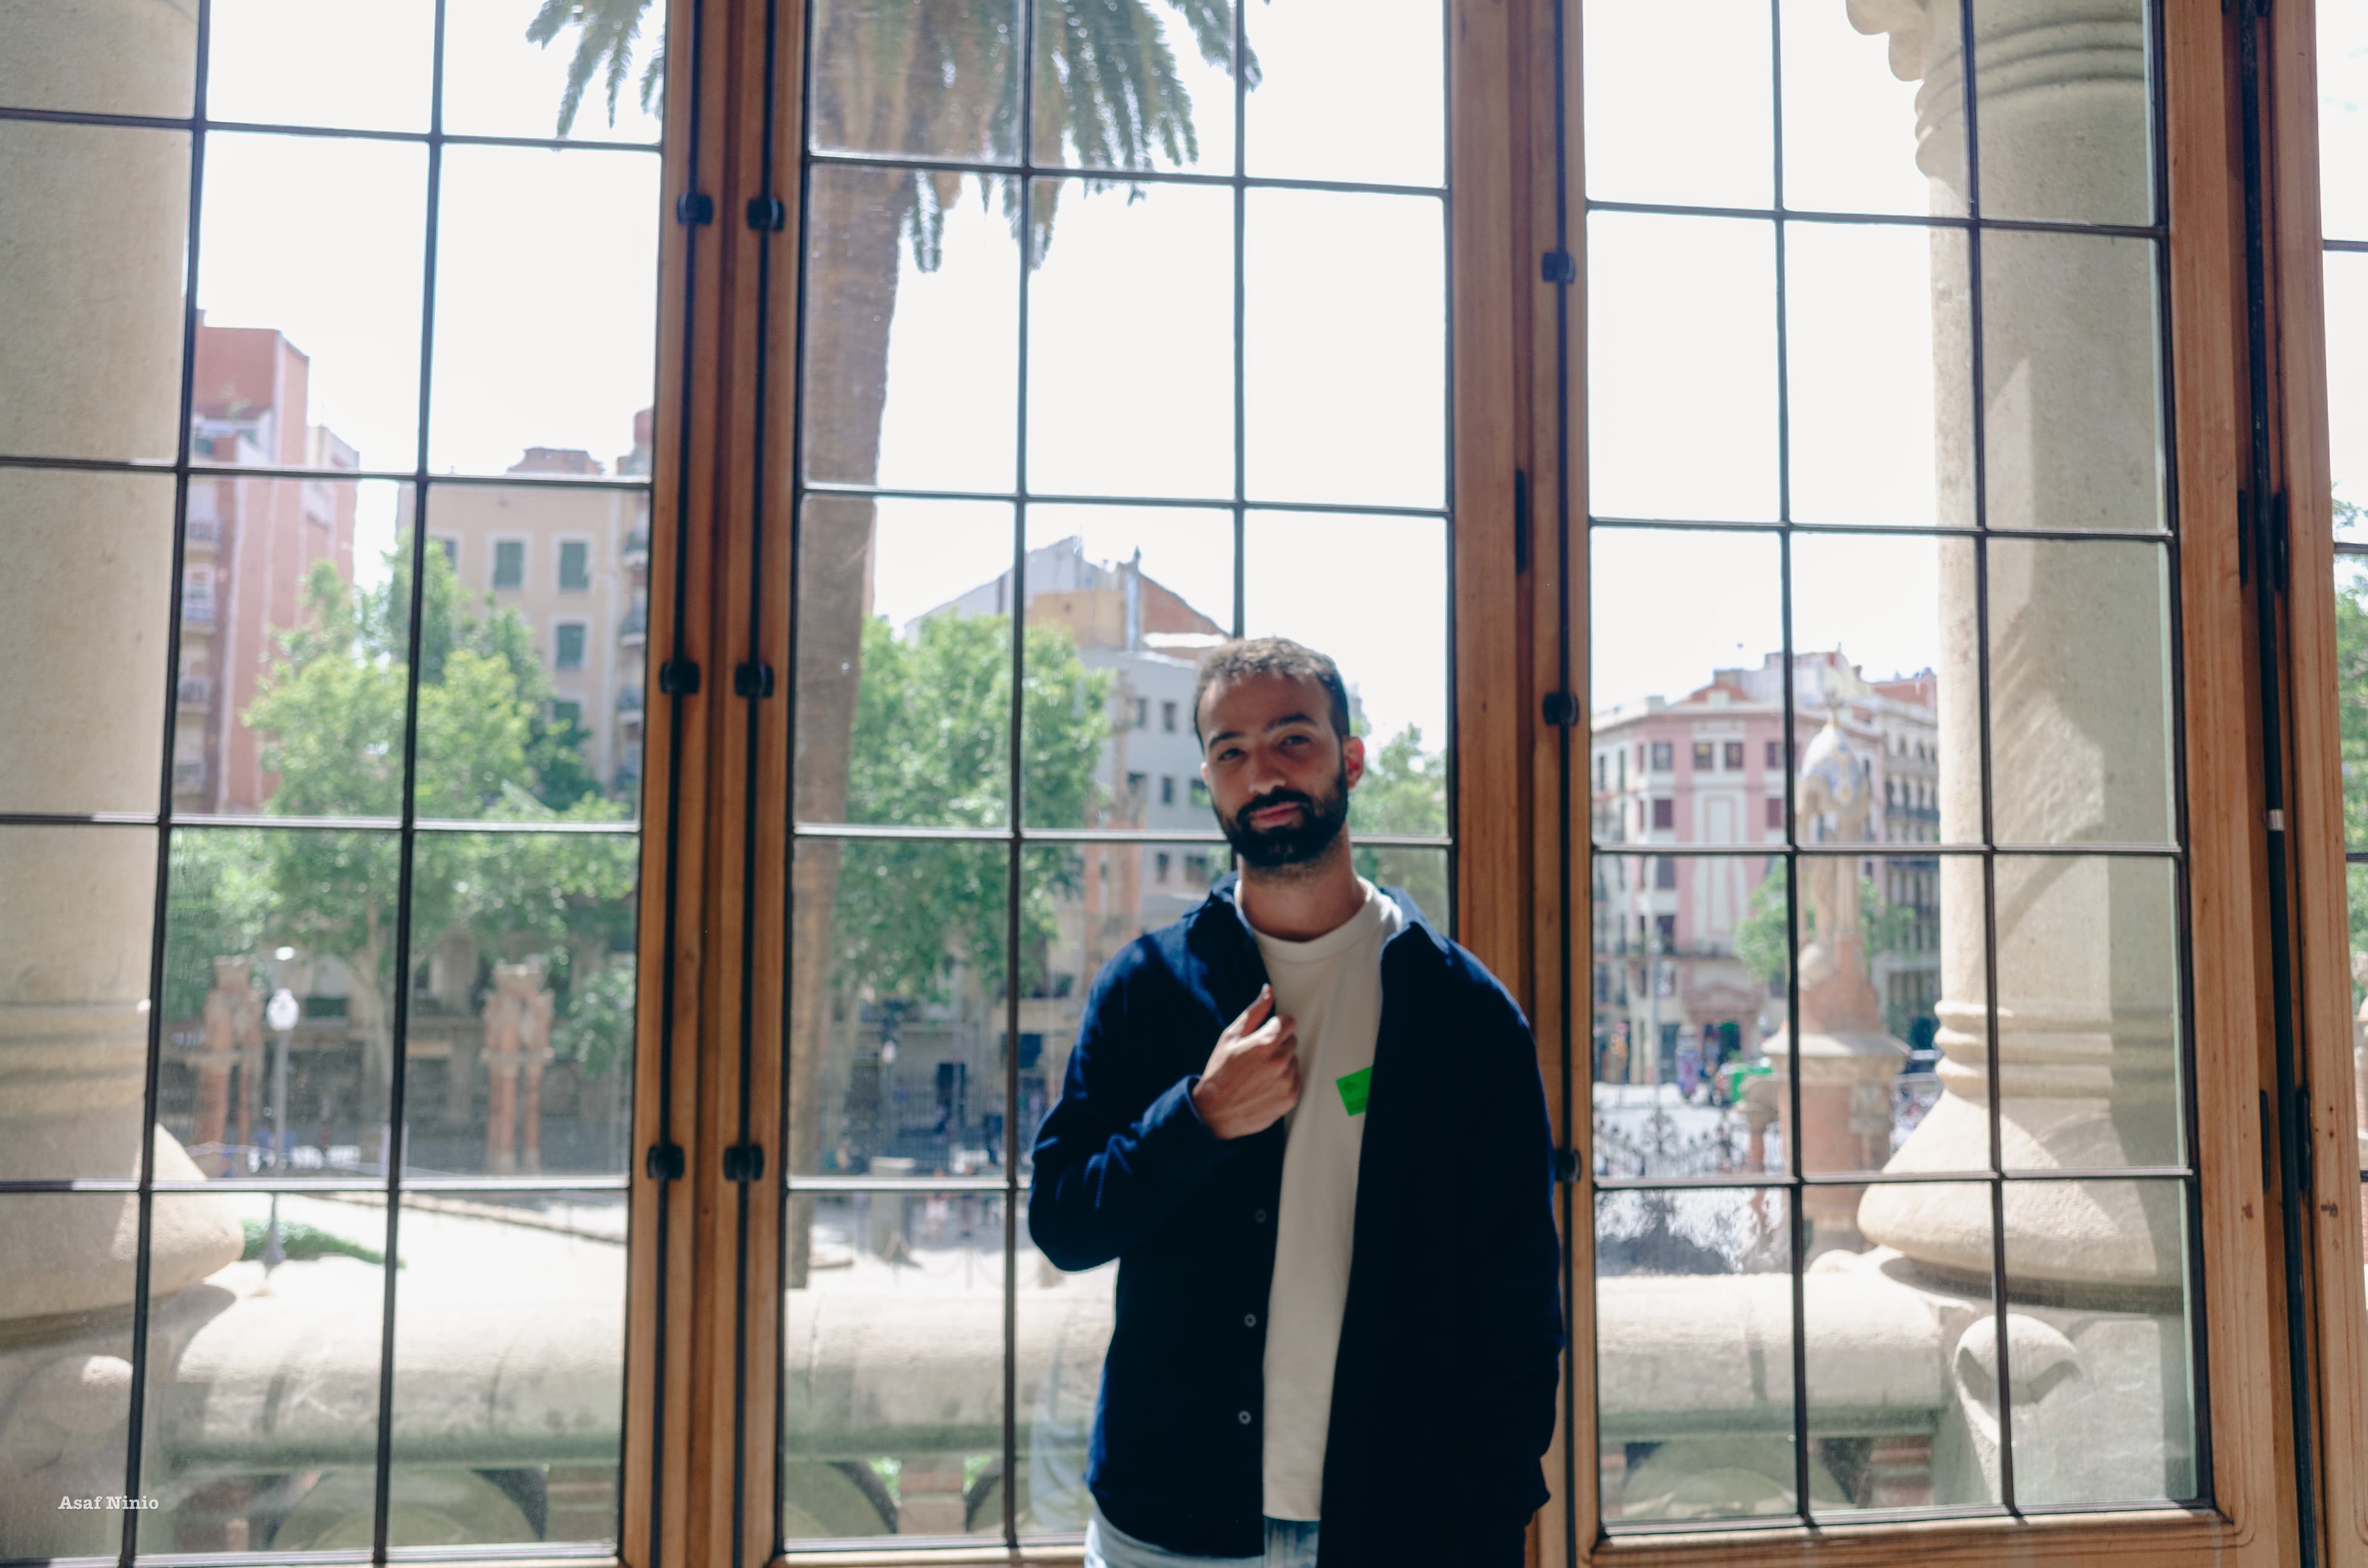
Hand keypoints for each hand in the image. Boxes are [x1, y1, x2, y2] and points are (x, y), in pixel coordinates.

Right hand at [1191, 984, 1299, 1139]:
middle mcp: (1280, 1061)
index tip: (1263, 1036)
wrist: (1215, 1112)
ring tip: (1259, 1073)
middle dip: (1278, 1044)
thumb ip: (1254, 1012)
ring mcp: (1287, 1081)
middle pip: (1292, 1040)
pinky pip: (1295, 1079)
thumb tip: (1268, 991)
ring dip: (1281, 1063)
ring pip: (1294, 1060)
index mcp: (1266, 1042)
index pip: (1288, 1022)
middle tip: (1257, 1057)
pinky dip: (1284, 1080)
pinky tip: (1264, 1085)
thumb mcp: (1230, 1037)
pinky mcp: (1290, 1097)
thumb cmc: (1220, 1072)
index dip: (1275, 1027)